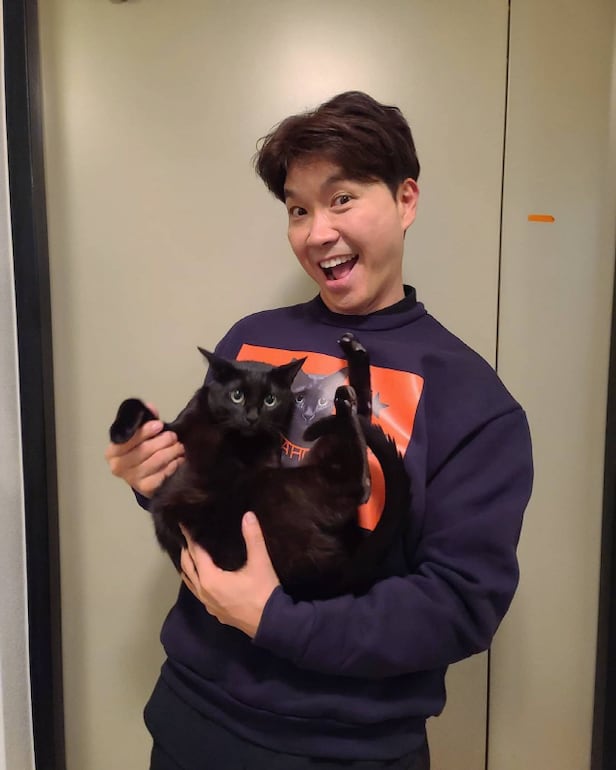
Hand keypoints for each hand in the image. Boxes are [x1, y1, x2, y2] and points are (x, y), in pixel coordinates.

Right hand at [104, 404, 184, 496]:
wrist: (144, 476)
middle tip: (173, 437)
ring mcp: (132, 480)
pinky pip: (163, 475)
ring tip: (179, 446)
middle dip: (163, 440)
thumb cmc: (140, 451)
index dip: (144, 432)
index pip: (127, 440)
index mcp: (112, 452)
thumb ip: (145, 420)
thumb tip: (150, 407)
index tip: (159, 425)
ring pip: (156, 461)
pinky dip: (174, 465)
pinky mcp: (146, 489)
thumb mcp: (140, 435)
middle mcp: (118, 467)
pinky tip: (179, 460)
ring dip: (171, 451)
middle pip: (144, 450)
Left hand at [180, 512, 279, 637]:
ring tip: (190, 555)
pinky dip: (196, 581)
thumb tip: (248, 515)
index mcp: (210, 579)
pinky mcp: (216, 612)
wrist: (271, 624)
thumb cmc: (263, 592)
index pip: (196, 553)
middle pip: (188, 568)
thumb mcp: (260, 563)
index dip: (190, 537)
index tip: (183, 525)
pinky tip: (204, 578)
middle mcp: (204, 592)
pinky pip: (199, 593)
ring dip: (189, 567)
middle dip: (186, 551)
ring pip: (191, 583)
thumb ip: (253, 538)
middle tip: (186, 536)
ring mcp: (209, 604)